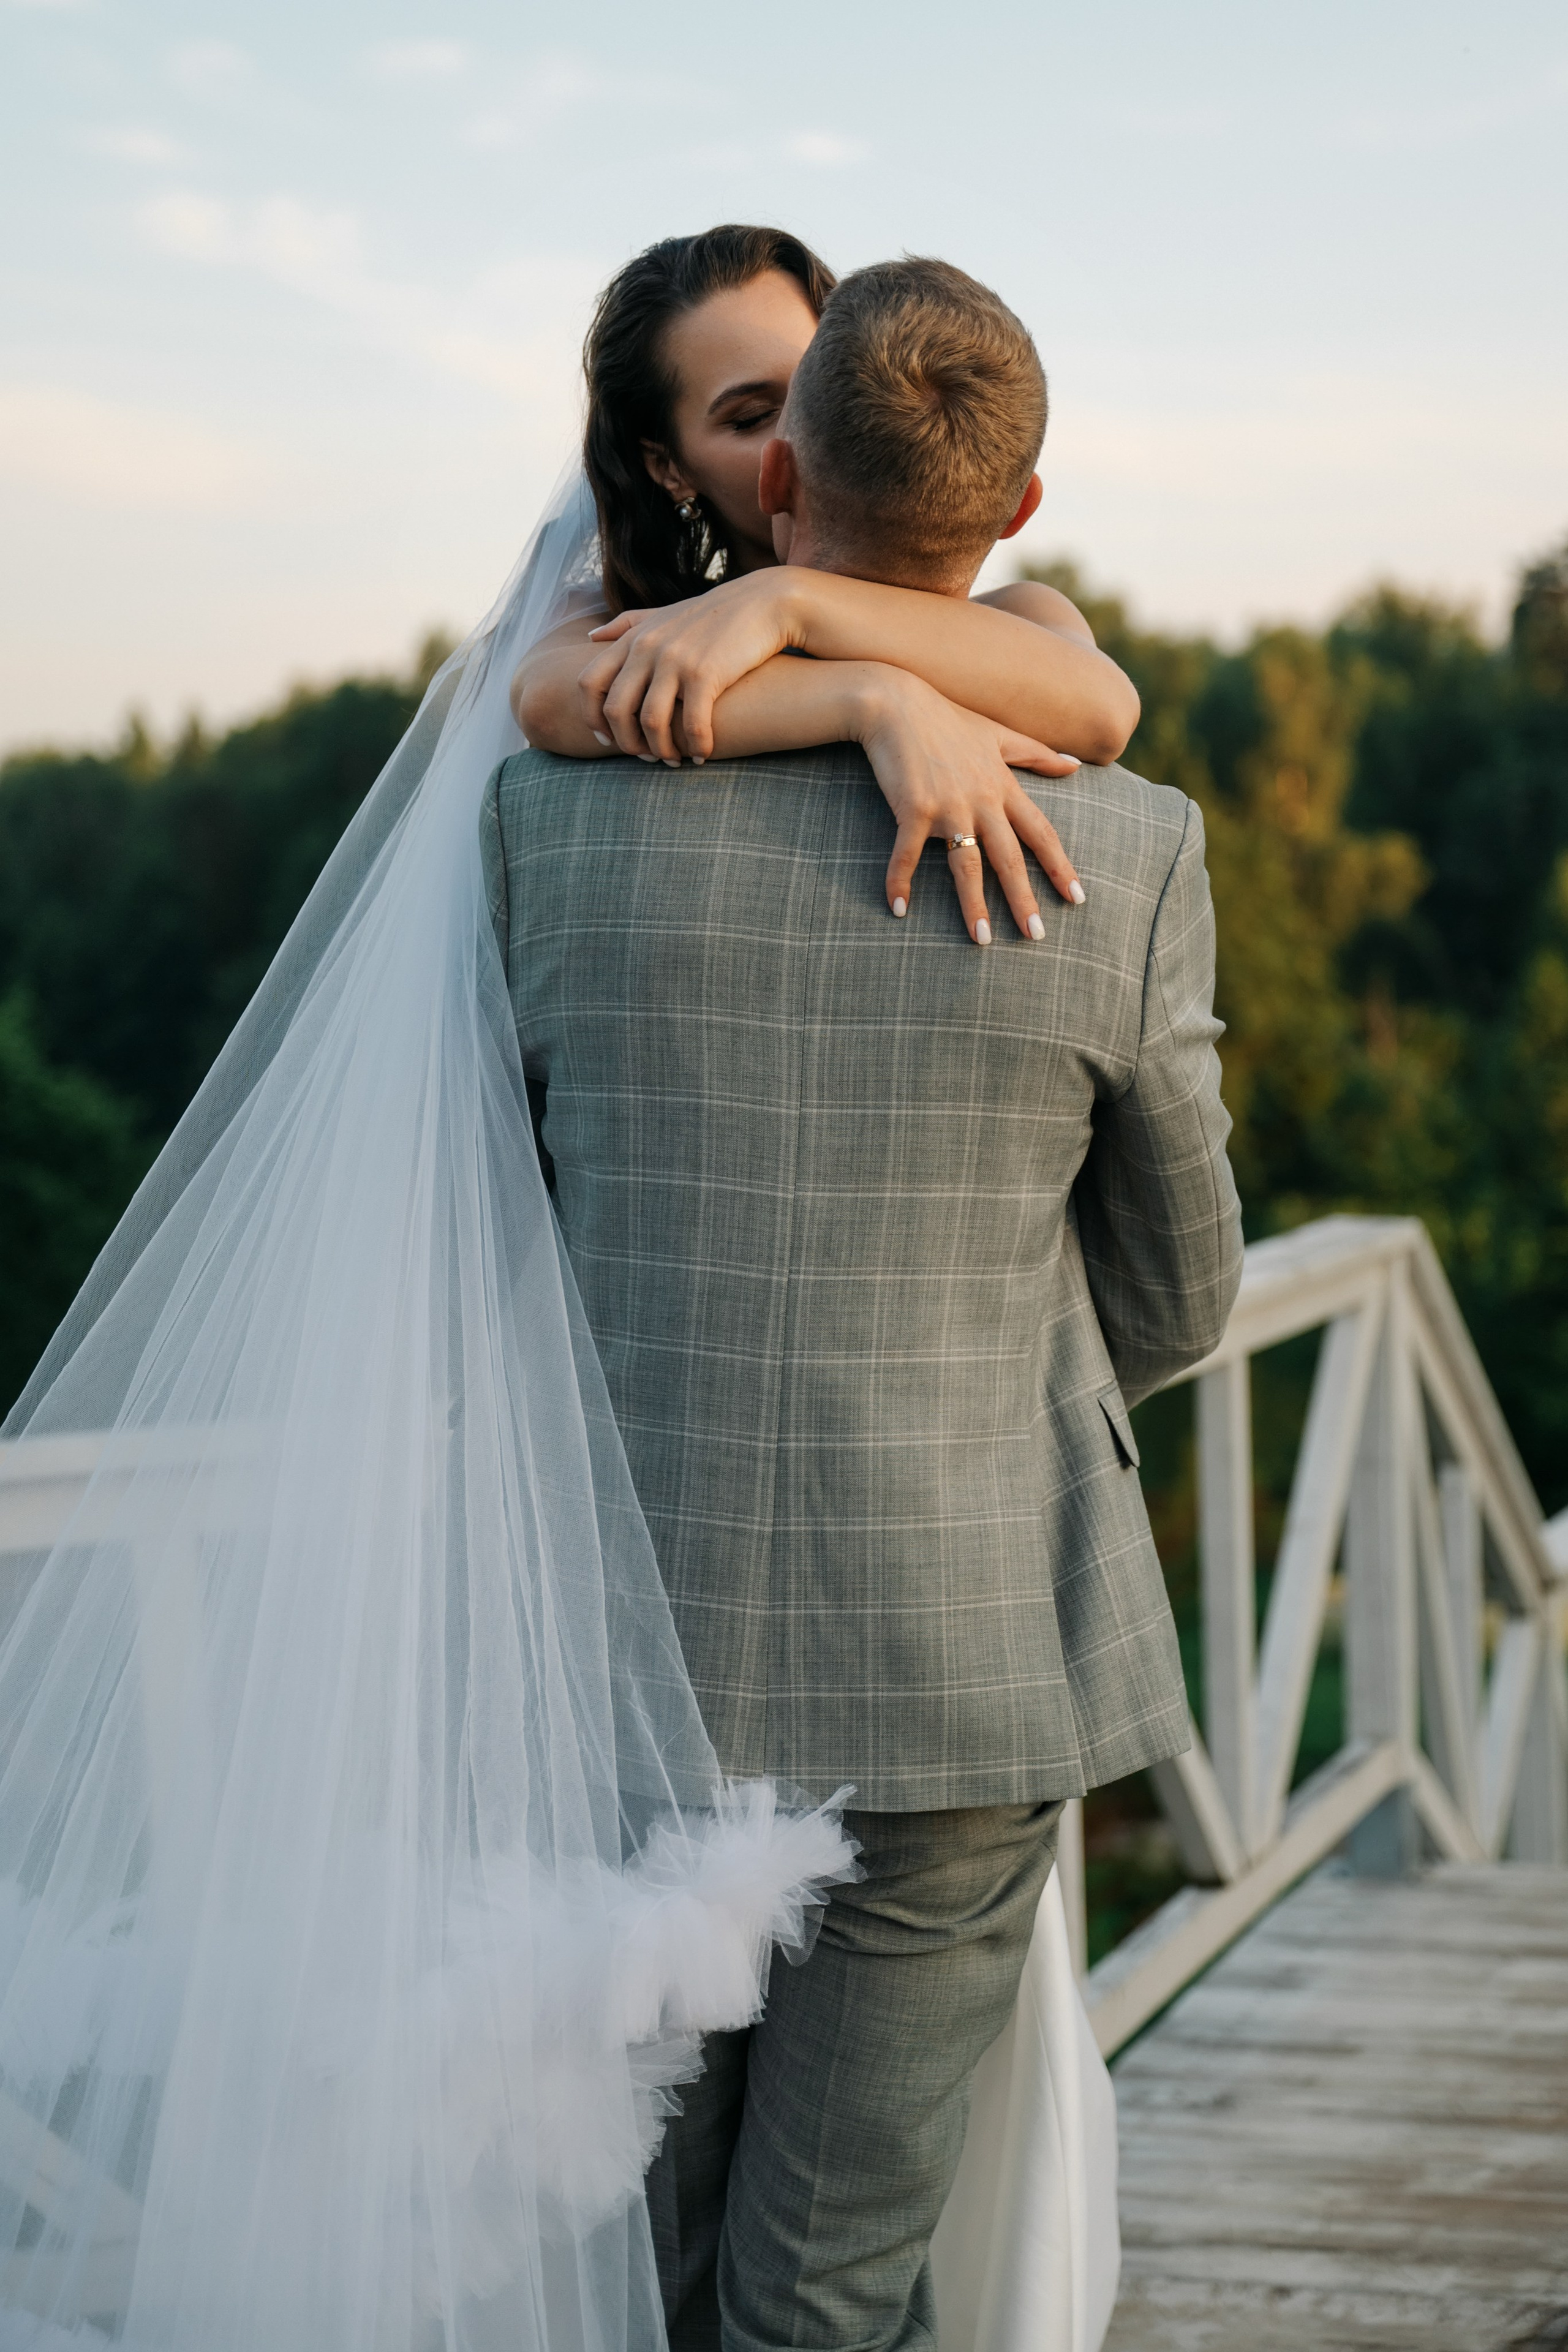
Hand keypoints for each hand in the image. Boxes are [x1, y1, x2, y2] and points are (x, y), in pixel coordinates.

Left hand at [580, 572, 803, 762]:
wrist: (763, 603)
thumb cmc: (713, 614)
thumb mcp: (662, 613)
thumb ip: (626, 624)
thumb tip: (592, 636)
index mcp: (633, 638)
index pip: (589, 683)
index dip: (592, 718)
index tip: (607, 740)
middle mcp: (647, 648)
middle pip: (616, 709)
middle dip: (627, 743)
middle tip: (645, 757)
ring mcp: (675, 660)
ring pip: (651, 722)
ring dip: (662, 750)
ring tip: (674, 761)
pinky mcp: (705, 674)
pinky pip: (691, 725)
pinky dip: (696, 747)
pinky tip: (703, 755)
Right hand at [854, 670, 1084, 942]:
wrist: (896, 702)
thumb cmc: (945, 718)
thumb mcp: (997, 734)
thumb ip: (1036, 754)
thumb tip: (1075, 765)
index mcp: (1003, 786)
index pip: (1041, 832)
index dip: (1060, 866)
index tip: (1077, 898)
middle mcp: (981, 800)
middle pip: (1010, 857)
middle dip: (1025, 898)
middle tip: (1036, 936)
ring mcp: (948, 806)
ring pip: (967, 864)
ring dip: (974, 905)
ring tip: (982, 940)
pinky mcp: (913, 808)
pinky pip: (906, 854)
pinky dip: (899, 880)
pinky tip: (897, 908)